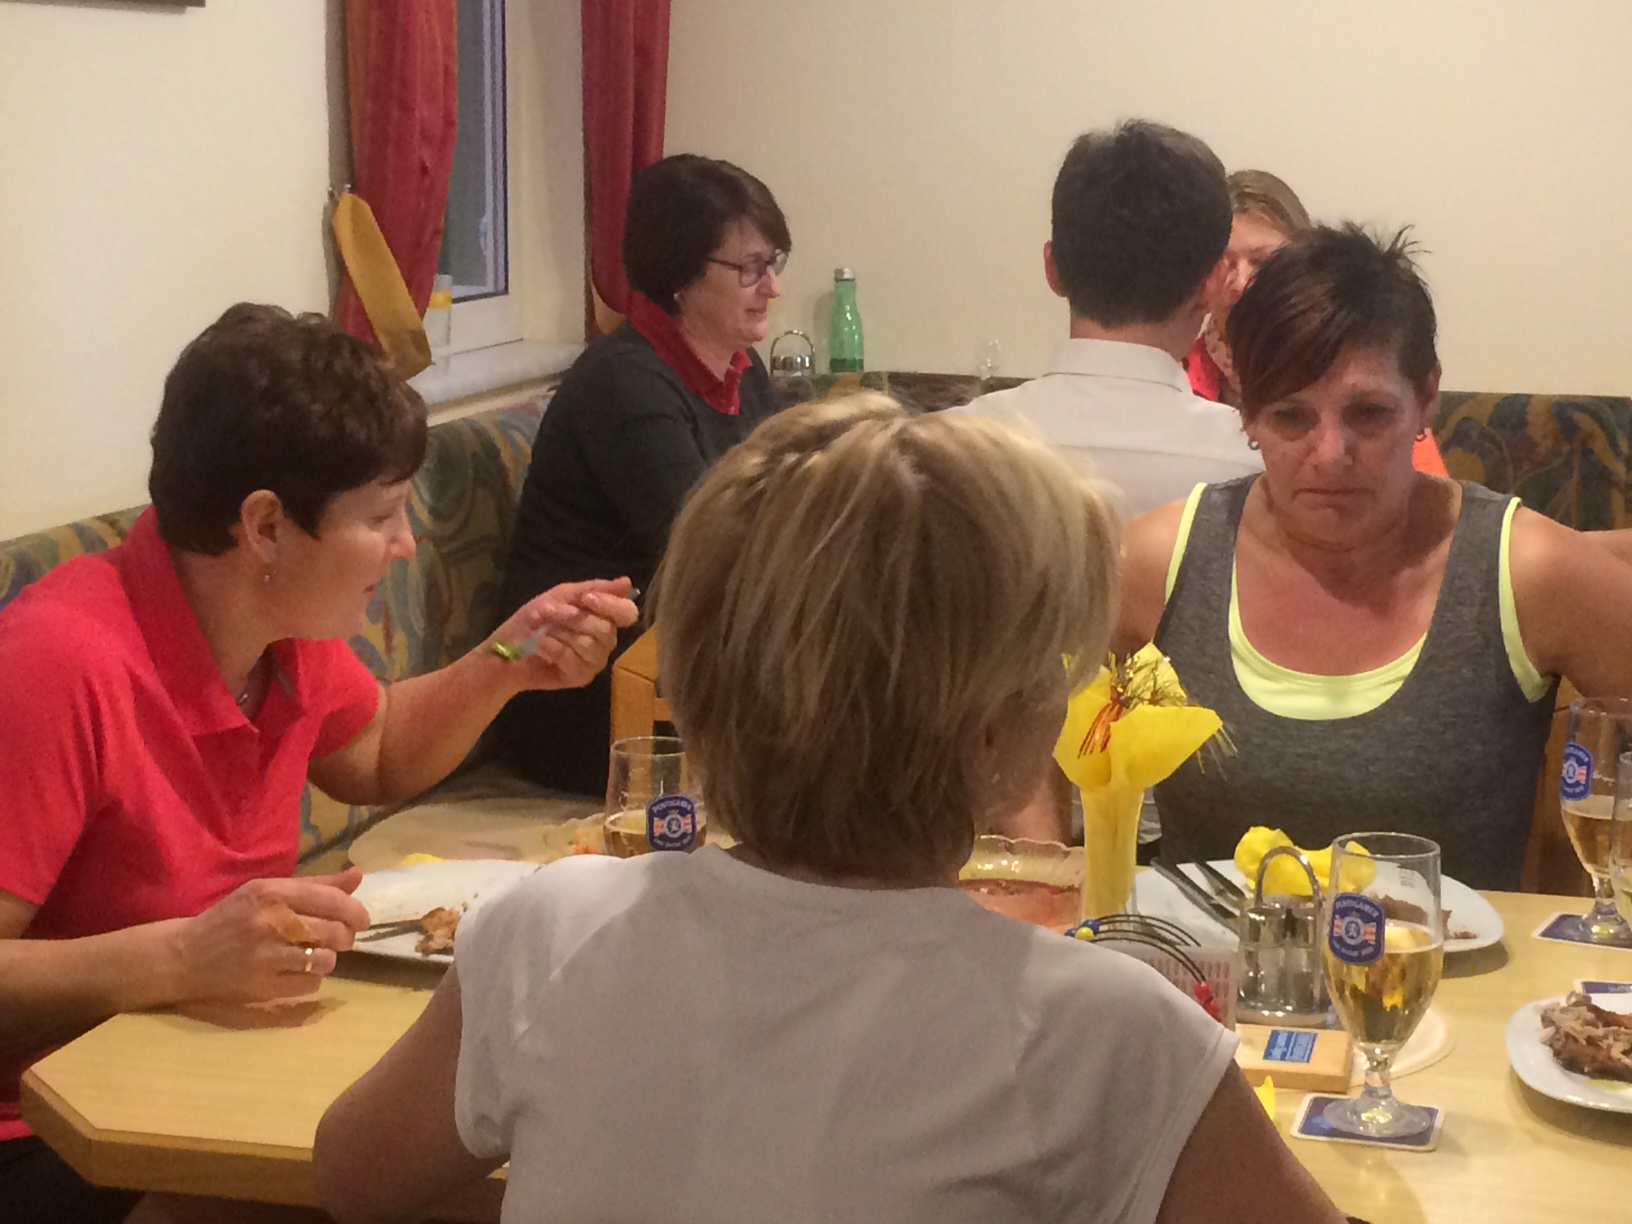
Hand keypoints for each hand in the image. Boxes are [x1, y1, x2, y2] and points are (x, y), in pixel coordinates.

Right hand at [173, 869, 368, 1003]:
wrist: (185, 956)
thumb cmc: (231, 918)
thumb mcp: (267, 891)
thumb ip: (315, 885)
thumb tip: (358, 875)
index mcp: (271, 893)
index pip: (331, 899)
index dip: (355, 910)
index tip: (361, 918)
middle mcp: (270, 922)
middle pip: (334, 931)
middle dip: (345, 936)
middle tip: (339, 938)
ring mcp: (265, 956)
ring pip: (325, 960)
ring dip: (327, 959)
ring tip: (314, 955)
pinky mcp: (262, 986)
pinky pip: (310, 985)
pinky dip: (311, 979)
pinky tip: (297, 971)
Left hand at [494, 577, 638, 690]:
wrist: (508, 648)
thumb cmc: (535, 620)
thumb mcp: (561, 595)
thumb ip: (594, 588)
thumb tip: (627, 582)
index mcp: (605, 617)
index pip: (627, 613)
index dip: (609, 605)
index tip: (585, 599)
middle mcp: (606, 641)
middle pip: (606, 629)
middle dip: (572, 618)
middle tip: (547, 612)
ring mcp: (595, 661)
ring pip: (589, 645)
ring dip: (559, 633)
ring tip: (542, 631)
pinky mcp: (581, 677)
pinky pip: (573, 659)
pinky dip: (552, 648)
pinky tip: (540, 645)